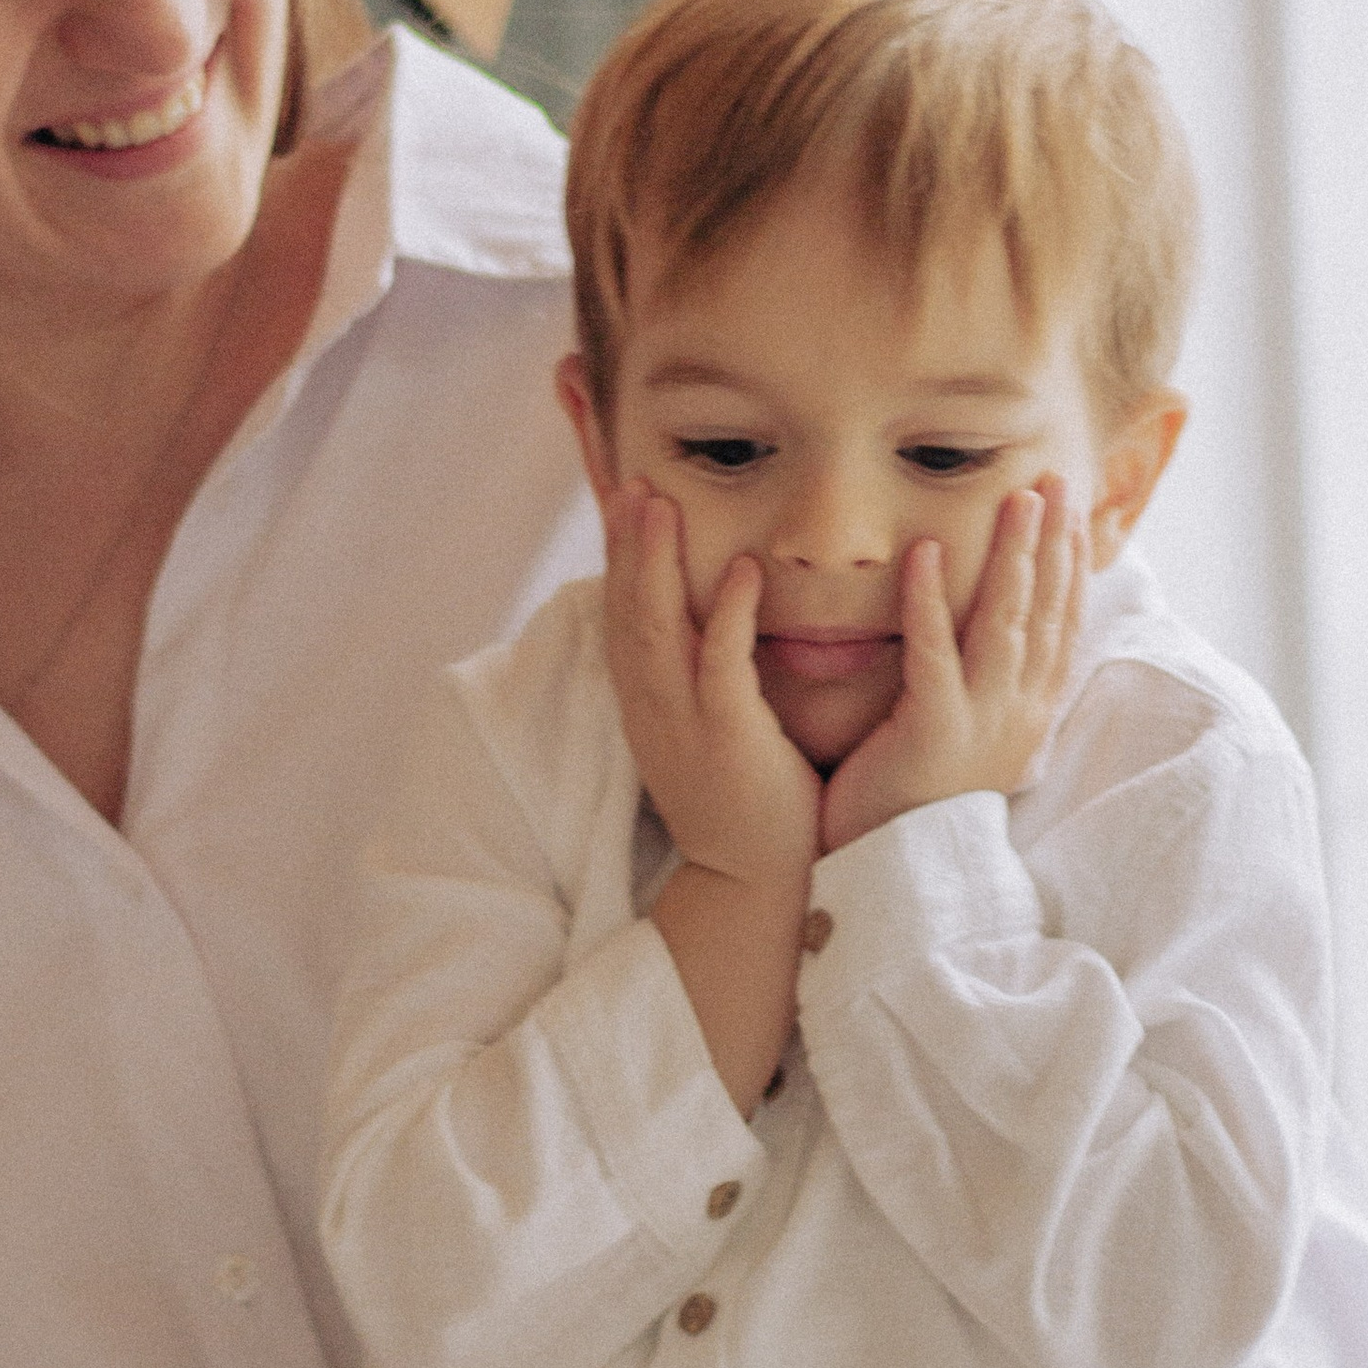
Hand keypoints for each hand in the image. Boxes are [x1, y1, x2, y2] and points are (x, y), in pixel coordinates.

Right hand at [602, 484, 820, 890]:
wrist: (750, 884)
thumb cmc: (740, 806)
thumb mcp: (703, 736)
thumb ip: (698, 685)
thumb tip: (703, 637)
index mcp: (646, 706)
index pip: (620, 618)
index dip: (617, 559)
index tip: (621, 504)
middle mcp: (652, 708)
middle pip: (627, 610)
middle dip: (626, 544)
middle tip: (628, 483)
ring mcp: (685, 722)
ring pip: (659, 626)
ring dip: (659, 561)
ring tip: (663, 503)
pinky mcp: (729, 737)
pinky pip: (723, 663)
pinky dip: (732, 612)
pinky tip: (746, 569)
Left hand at [820, 484, 1083, 856]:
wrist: (894, 877)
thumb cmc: (916, 804)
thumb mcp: (969, 741)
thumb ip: (983, 690)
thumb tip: (996, 644)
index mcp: (1029, 714)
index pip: (1060, 624)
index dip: (1069, 564)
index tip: (1070, 508)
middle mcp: (1018, 714)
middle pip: (1045, 613)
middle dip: (1054, 543)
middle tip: (1054, 481)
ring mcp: (982, 723)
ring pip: (1005, 624)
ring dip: (1012, 556)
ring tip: (1015, 499)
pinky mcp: (933, 732)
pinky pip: (934, 654)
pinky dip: (931, 600)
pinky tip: (925, 551)